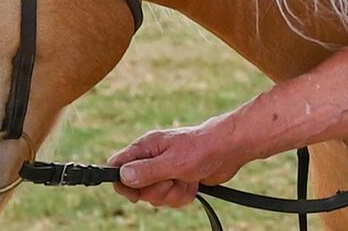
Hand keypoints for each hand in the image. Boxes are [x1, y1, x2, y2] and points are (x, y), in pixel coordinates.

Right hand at [110, 121, 243, 209]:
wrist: (230, 150)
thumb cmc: (203, 148)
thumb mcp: (173, 161)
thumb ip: (147, 170)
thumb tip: (123, 176)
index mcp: (146, 148)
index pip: (117, 166)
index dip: (122, 183)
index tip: (135, 194)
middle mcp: (152, 159)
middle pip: (137, 189)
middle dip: (156, 191)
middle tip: (172, 180)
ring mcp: (165, 171)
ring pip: (155, 197)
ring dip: (173, 194)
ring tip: (186, 179)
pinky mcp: (177, 181)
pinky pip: (171, 199)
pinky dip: (183, 195)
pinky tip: (193, 183)